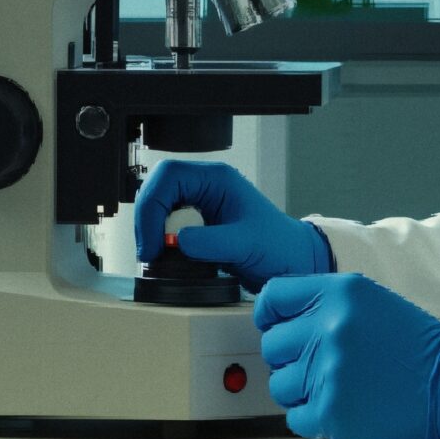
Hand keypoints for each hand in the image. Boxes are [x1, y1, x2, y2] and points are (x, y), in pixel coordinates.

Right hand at [132, 159, 331, 290]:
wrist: (292, 261)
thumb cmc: (279, 245)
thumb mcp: (245, 244)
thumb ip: (210, 242)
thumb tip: (177, 241)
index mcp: (217, 179)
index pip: (169, 177)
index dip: (152, 206)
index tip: (153, 241)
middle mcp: (206, 187)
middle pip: (158, 189)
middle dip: (148, 220)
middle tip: (150, 251)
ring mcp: (200, 204)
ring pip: (159, 207)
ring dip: (152, 230)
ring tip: (156, 256)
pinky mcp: (198, 224)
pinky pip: (167, 225)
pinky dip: (161, 241)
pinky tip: (167, 257)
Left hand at [254, 273, 439, 438]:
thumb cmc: (416, 347)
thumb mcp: (373, 302)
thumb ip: (325, 303)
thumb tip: (276, 317)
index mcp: (340, 293)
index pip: (273, 298)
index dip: (271, 316)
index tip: (279, 327)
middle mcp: (330, 327)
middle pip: (272, 345)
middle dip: (292, 358)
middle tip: (324, 365)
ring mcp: (329, 371)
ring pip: (280, 385)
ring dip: (302, 391)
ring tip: (339, 387)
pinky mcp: (332, 412)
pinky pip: (295, 417)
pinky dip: (314, 418)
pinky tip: (344, 408)